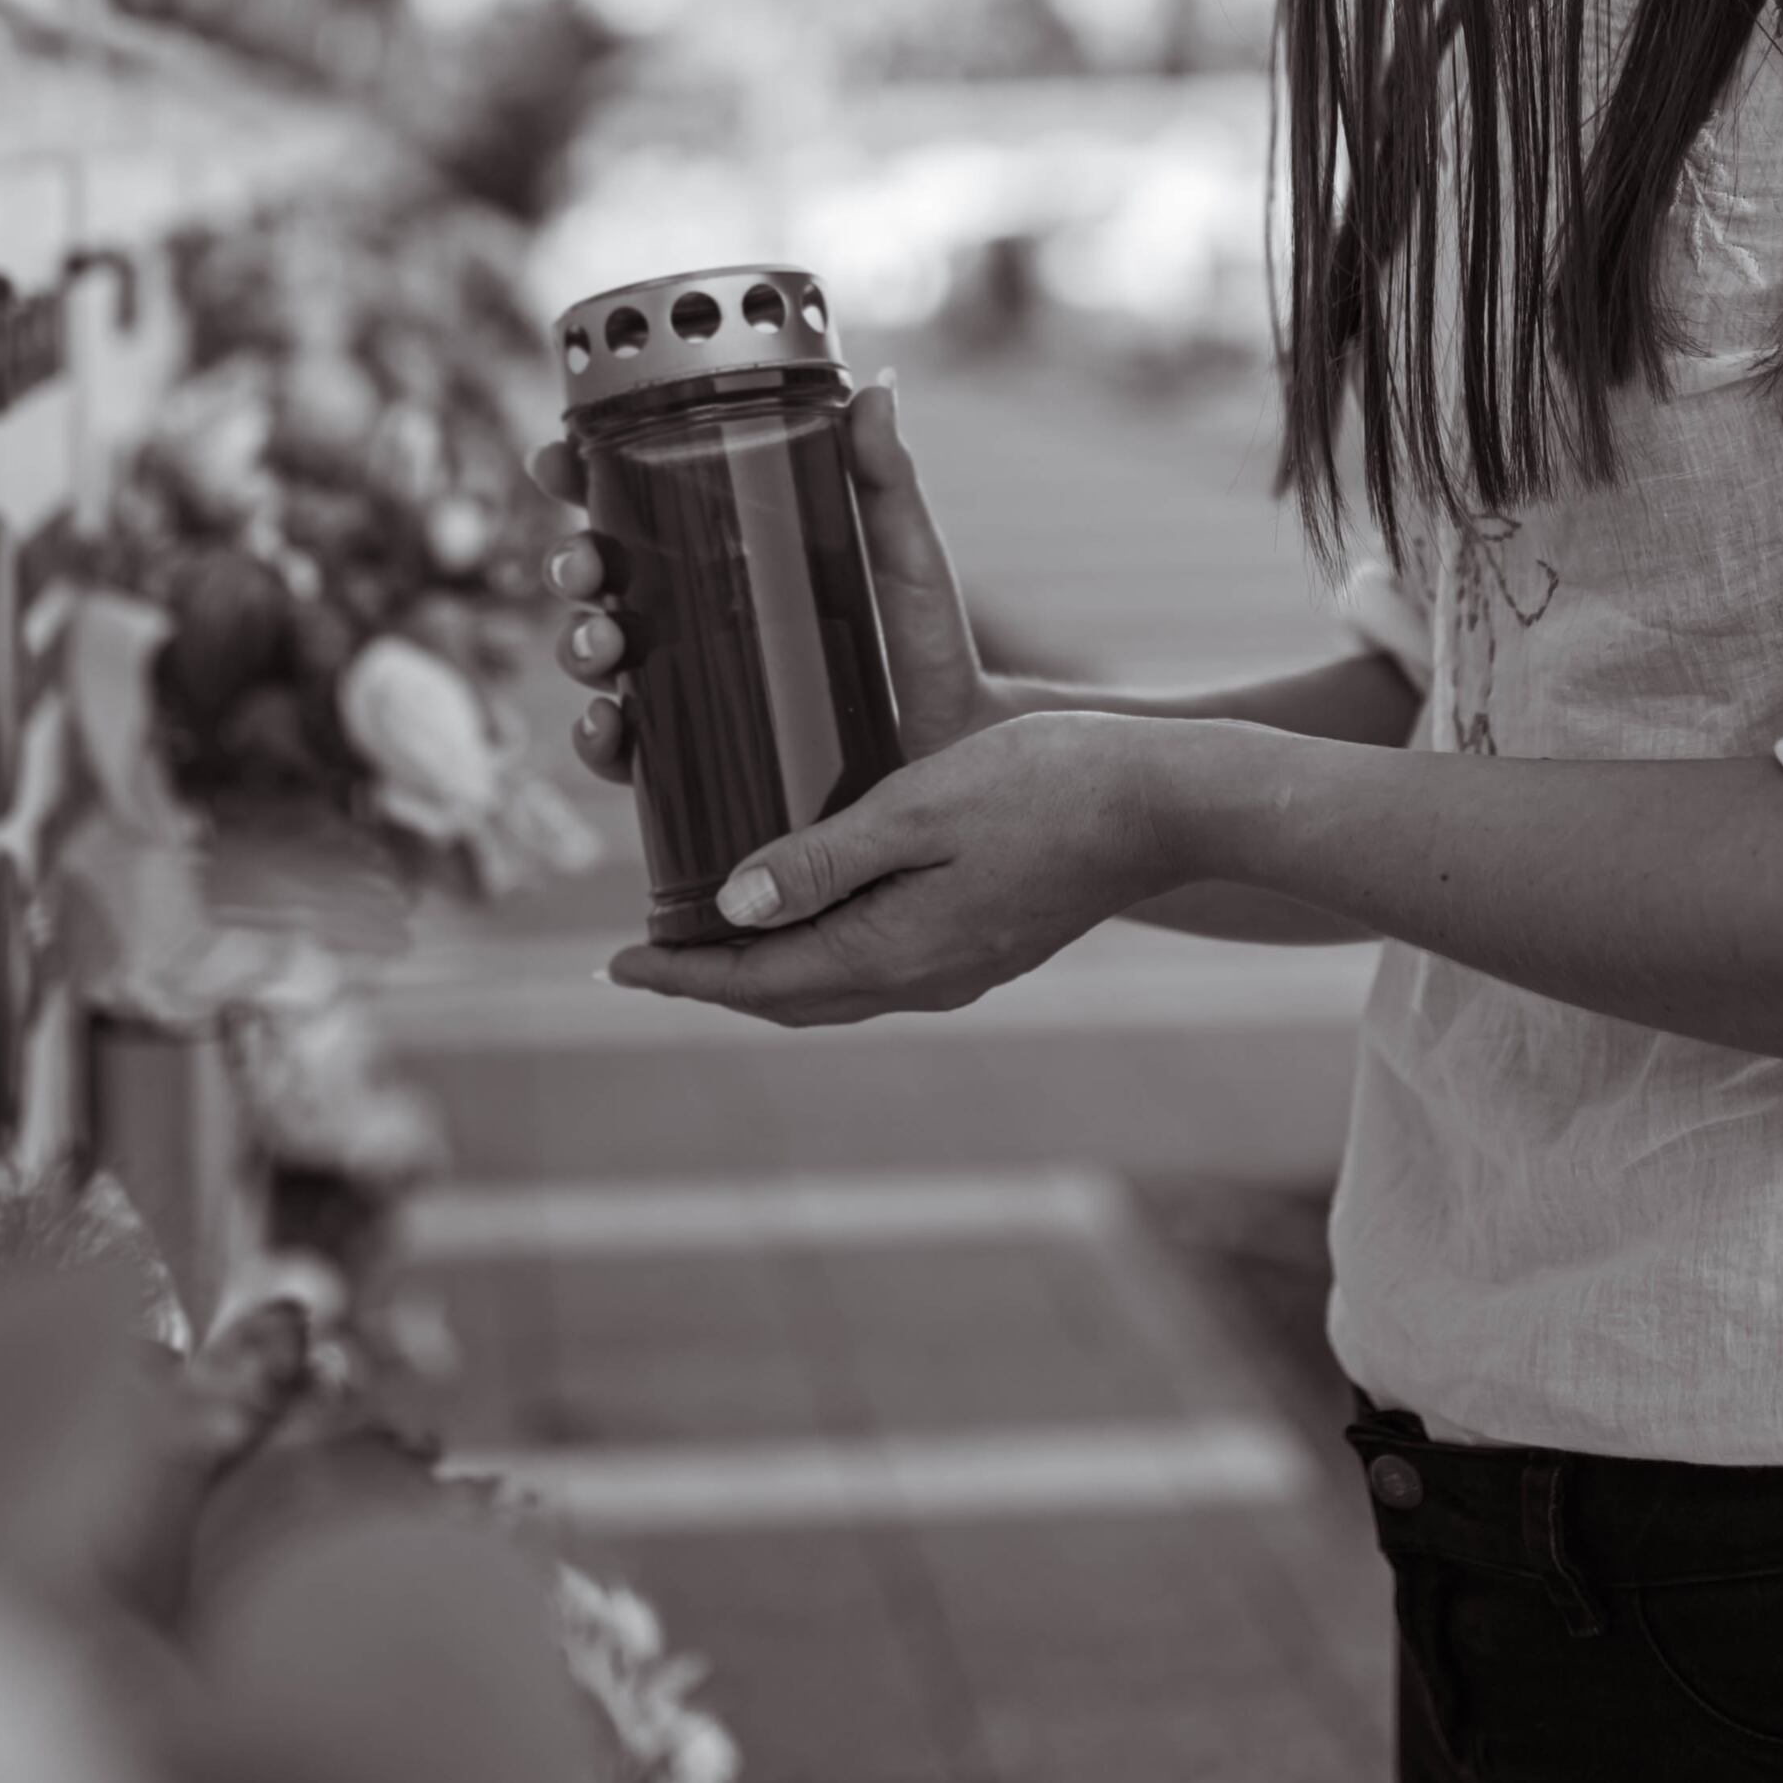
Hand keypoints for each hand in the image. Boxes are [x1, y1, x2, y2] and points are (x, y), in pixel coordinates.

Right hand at [530, 377, 1008, 787]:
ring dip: (578, 646)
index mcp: (725, 554)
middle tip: (582, 568)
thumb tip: (878, 390)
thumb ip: (888, 477)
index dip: (580, 480)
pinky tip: (609, 726)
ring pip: (602, 660)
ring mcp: (695, 687)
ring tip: (603, 644)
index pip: (634, 508)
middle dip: (572, 568)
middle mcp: (696, 618)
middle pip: (600, 583)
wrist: (955, 745)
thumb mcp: (903, 551)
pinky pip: (629, 752)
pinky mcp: (704, 756)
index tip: (553, 459)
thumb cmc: (925, 641)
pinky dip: (600, 740)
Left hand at [604, 710, 1182, 1023]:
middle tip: (647, 956)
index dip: (680, 972)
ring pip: (835, 985)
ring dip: (768, 968)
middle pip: (790, 998)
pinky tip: (811, 911)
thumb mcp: (920, 806)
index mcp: (895, 951)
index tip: (614, 962)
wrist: (1168, 804)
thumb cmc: (1047, 784)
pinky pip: (878, 966)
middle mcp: (923, 979)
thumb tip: (733, 905)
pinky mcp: (985, 945)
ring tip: (713, 935)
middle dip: (713, 981)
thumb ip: (825, 858)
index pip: (759, 981)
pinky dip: (822, 950)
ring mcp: (960, 969)